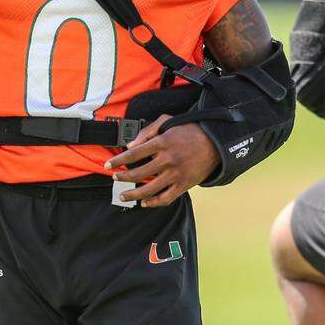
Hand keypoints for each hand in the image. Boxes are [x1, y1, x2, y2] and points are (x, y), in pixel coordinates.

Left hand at [104, 115, 218, 207]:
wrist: (215, 142)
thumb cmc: (189, 130)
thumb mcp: (168, 121)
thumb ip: (147, 131)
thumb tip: (130, 146)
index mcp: (162, 143)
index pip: (133, 154)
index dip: (118, 161)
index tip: (108, 165)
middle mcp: (168, 160)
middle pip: (138, 173)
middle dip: (123, 177)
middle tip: (115, 177)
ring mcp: (176, 174)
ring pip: (149, 189)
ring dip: (133, 195)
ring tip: (123, 196)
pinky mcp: (184, 185)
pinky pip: (165, 198)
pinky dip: (153, 203)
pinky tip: (143, 203)